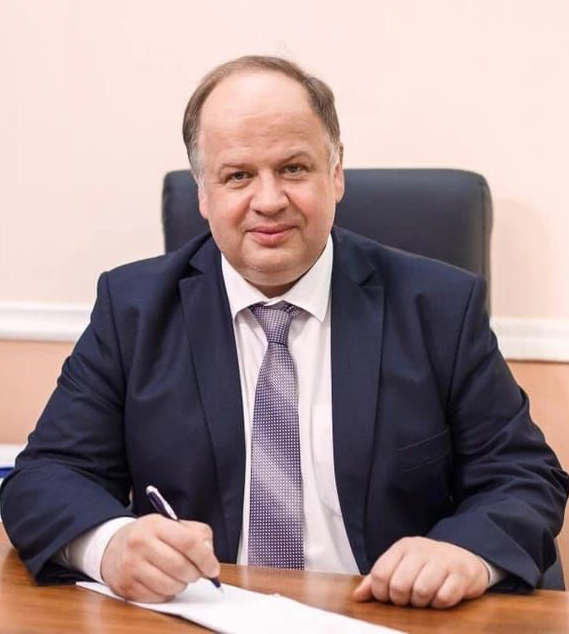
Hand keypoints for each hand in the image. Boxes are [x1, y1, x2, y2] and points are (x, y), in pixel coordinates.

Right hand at [100, 514, 219, 601]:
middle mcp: (140, 543)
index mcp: (155, 524)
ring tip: (179, 576)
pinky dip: (167, 593)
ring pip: (169, 585)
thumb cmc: (150, 536)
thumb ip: (198, 535)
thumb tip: (209, 557)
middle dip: (194, 574)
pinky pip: (157, 597)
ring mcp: (130, 566)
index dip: (205, 558)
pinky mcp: (126, 586)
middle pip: (179, 566)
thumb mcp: (174, 525)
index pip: (187, 542)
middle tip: (196, 573)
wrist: (114, 545)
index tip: (213, 568)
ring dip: (181, 585)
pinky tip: (164, 582)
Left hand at [353, 537, 487, 608]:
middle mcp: (421, 550)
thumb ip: (378, 579)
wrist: (464, 558)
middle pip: (399, 585)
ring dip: (421, 603)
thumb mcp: (401, 565)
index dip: (380, 594)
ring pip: (420, 592)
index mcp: (403, 547)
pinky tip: (440, 597)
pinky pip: (443, 598)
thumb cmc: (427, 565)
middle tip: (408, 600)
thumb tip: (357, 596)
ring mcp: (443, 561)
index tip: (388, 598)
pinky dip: (439, 604)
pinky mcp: (461, 574)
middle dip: (401, 600)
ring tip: (424, 599)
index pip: (380, 574)